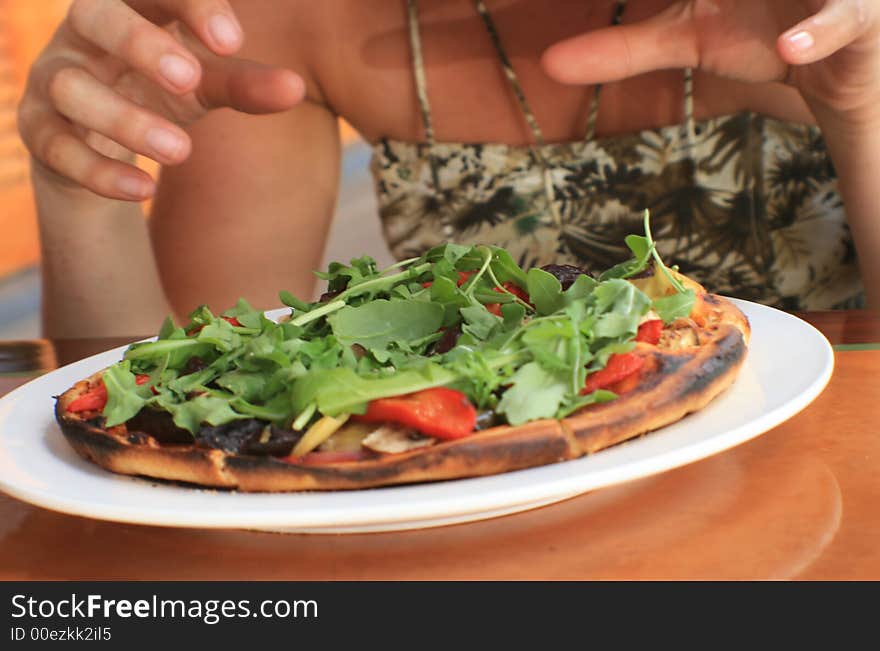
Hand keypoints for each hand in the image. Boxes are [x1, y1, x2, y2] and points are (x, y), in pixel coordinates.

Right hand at [17, 0, 304, 200]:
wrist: (98, 140)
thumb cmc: (156, 91)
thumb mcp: (203, 87)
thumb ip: (245, 86)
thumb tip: (294, 88)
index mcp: (129, 6)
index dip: (191, 6)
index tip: (232, 41)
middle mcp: (82, 34)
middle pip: (96, 16)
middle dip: (140, 44)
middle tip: (189, 78)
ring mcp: (52, 80)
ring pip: (72, 88)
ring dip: (126, 120)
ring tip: (181, 151)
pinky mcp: (39, 131)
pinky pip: (59, 148)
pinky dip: (101, 172)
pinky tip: (145, 190)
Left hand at [542, 1, 879, 126]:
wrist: (831, 65)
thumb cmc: (757, 33)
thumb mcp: (685, 40)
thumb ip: (620, 49)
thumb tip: (549, 64)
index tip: (672, 7)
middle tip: (692, 5)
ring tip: (768, 33)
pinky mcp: (855, 10)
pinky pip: (843, 13)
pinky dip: (819, 28)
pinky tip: (790, 46)